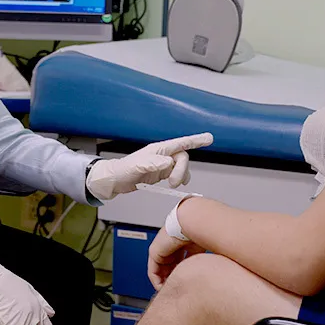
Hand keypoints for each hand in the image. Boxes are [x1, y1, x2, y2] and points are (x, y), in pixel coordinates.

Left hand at [86, 133, 213, 199]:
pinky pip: (178, 174)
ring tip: (172, 185)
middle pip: (183, 158)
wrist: (116, 180)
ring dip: (181, 176)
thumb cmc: (123, 170)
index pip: (181, 143)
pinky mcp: (162, 174)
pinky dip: (181, 179)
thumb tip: (168, 163)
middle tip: (173, 183)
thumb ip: (152, 164)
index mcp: (158, 149)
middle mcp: (163, 155)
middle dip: (182, 170)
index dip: (195, 140)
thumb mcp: (136, 166)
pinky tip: (177, 185)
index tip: (209, 138)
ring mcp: (163, 164)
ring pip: (182, 167)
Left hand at [147, 227, 204, 290]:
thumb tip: (210, 274)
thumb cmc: (201, 232)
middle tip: (179, 293)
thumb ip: (202, 262)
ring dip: (166, 282)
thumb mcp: (202, 250)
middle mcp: (170, 244)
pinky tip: (165, 289)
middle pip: (169, 267)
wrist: (192, 221)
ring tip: (173, 293)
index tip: (187, 285)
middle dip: (174, 279)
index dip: (182, 274)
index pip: (180, 262)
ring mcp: (161, 248)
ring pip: (160, 270)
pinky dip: (158, 282)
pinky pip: (153, 271)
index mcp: (182, 242)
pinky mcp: (154, 252)